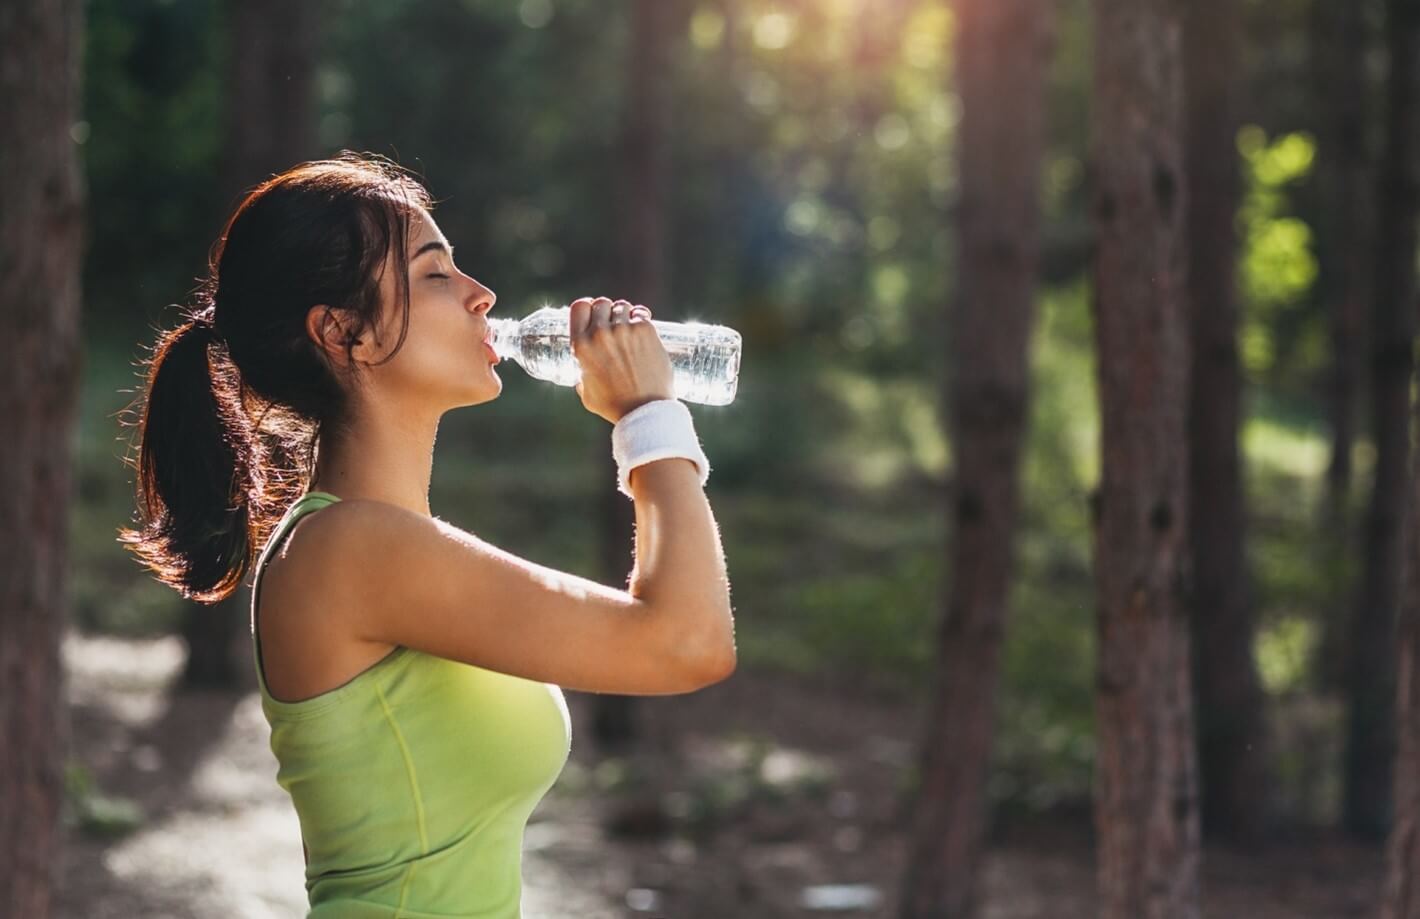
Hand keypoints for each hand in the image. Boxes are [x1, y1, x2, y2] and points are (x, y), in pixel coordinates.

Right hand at [569, 296, 674, 423]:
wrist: (645, 411)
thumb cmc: (615, 406)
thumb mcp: (586, 392)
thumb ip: (582, 377)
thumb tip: (583, 372)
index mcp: (581, 346)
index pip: (579, 307)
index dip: (586, 308)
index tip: (592, 313)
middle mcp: (600, 333)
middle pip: (601, 303)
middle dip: (606, 311)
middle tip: (613, 323)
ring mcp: (624, 330)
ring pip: (622, 306)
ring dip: (624, 314)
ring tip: (629, 327)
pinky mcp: (646, 330)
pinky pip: (640, 313)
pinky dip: (641, 317)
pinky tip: (642, 325)